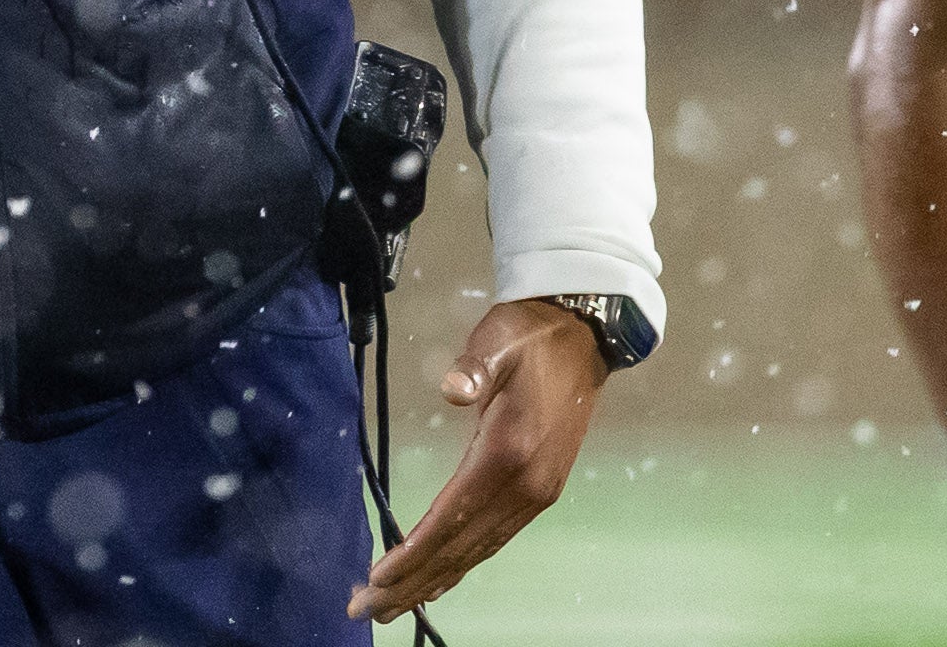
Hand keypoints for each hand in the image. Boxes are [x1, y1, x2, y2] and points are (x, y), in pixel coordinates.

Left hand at [349, 298, 604, 620]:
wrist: (582, 338)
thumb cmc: (528, 337)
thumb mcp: (499, 339)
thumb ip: (475, 365)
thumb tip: (454, 386)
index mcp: (509, 454)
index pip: (451, 517)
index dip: (414, 552)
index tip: (377, 578)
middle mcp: (525, 487)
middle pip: (461, 546)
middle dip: (413, 582)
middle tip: (364, 608)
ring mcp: (535, 494)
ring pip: (477, 550)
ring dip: (433, 580)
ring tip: (390, 605)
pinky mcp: (537, 491)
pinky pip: (492, 538)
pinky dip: (462, 563)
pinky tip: (438, 580)